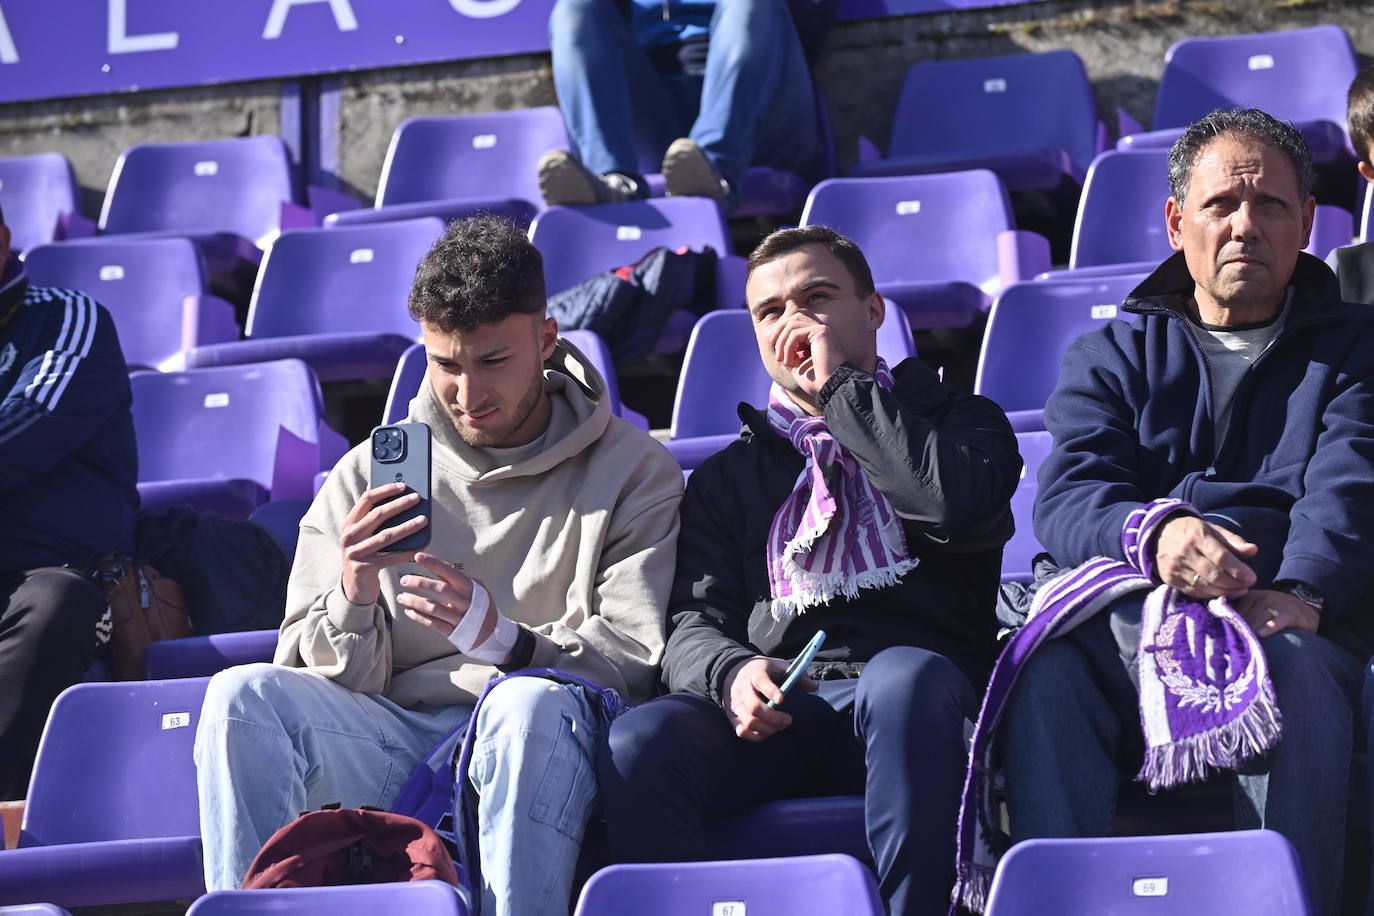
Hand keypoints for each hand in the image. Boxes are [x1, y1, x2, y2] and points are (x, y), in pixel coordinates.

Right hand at [340, 482, 428, 605]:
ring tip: (424, 520)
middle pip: (377, 515)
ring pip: (386, 536)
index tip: (403, 485)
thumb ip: (374, 518)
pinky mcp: (364, 568)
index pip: (366, 500)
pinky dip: (407, 552)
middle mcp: (348, 536)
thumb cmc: (366, 554)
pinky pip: (391, 558)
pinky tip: (421, 547)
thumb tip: (398, 495)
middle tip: (417, 498)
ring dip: (407, 527)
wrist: (355, 587)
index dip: (385, 490)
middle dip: (399, 505)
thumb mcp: (364, 535)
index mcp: (348, 524)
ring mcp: (355, 553)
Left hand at [395, 552, 492, 639]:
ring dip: (415, 602)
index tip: (418, 556)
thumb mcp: (479, 591)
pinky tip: (408, 611)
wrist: (494, 636)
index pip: (451, 572)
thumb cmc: (483, 609)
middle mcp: (465, 602)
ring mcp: (459, 618)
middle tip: (404, 580)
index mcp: (471, 589)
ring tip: (401, 597)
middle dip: (420, 583)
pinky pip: (433, 624)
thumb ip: (461, 581)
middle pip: (441, 590)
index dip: (434, 563)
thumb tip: (441, 568)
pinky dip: (419, 617)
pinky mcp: (453, 632)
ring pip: (434, 608)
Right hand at [721, 656, 817, 741]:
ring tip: (780, 726)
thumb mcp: (777, 666)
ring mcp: (736, 704)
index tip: (782, 699)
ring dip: (768, 728)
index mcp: (755, 673)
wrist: (733, 671)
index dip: (771, 691)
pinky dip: (756, 735)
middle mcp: (742, 689)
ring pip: (749, 722)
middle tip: (789, 720)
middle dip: (774, 717)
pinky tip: (768, 731)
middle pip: (754, 707)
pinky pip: (742, 731)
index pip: (760, 681)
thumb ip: (797, 675)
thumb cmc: (762, 671)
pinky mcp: (733, 716)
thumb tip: (814, 687)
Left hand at [766, 312, 846, 403]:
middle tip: (775, 348)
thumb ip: (786, 350)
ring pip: (792, 325)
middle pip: (793, 318)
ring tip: (782, 360)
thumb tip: (770, 336)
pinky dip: (787, 348)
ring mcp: (822, 329)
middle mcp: (820, 330)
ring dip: (782, 343)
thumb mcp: (795, 363)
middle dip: (779, 331)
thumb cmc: (816, 381)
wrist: (831, 388)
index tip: (772, 343)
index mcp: (816, 337)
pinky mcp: (821, 332)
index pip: (795, 322)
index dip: (780, 330)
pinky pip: (795, 334)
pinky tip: (790, 362)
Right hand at [1154, 516, 1257, 598]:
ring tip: (1239, 590)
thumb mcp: (1213, 529)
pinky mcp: (1170, 579)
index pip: (1221, 557)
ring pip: (1205, 586)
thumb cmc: (1193, 532)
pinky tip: (1222, 593)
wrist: (1160, 534)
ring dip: (1225, 592)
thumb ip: (1233, 541)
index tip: (1252, 577)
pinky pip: (1194, 592)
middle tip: (1247, 585)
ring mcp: (1175, 567)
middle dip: (1234, 583)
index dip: (1238, 569)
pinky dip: (1210, 595)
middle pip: (1214, 574)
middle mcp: (1184, 552)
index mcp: (1197, 536)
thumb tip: (1253, 550)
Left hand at [1232, 589, 1320, 637]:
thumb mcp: (1259, 610)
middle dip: (1240, 631)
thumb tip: (1223, 628)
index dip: (1229, 624)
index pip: (1235, 610)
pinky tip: (1262, 634)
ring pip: (1258, 620)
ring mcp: (1278, 603)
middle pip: (1245, 617)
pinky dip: (1270, 627)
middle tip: (1234, 644)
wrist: (1309, 612)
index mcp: (1252, 596)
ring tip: (1246, 645)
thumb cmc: (1278, 615)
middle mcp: (1264, 597)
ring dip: (1252, 632)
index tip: (1224, 635)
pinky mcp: (1291, 613)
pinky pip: (1277, 621)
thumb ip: (1243, 616)